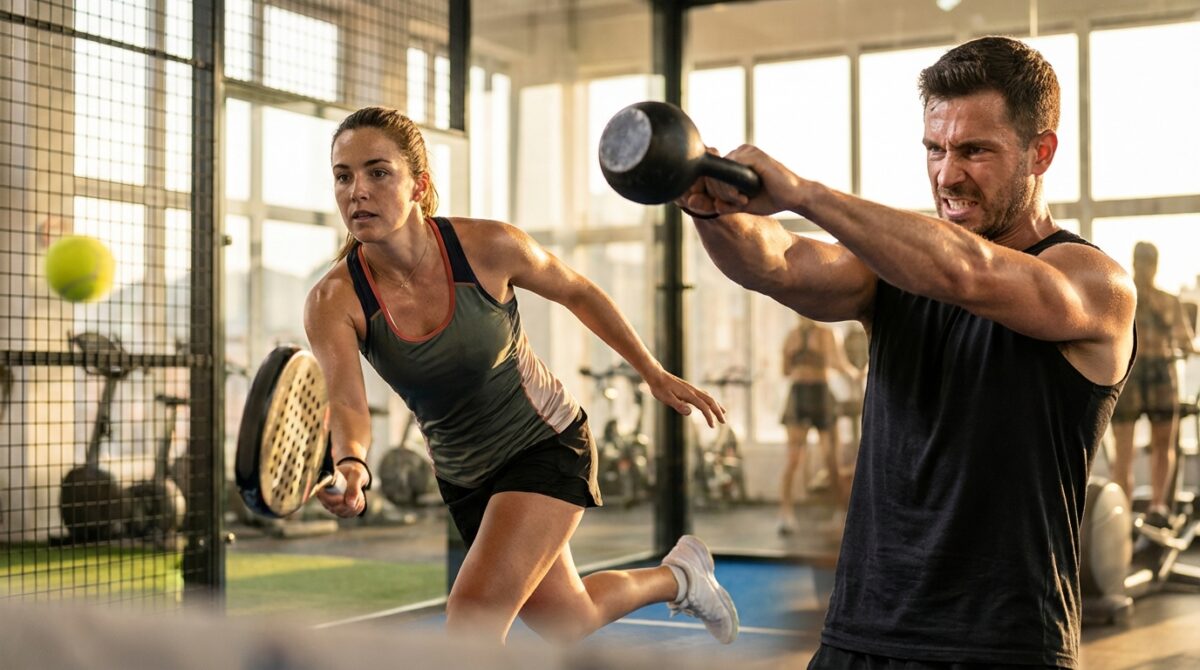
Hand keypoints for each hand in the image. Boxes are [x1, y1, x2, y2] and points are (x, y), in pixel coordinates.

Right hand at [316, 459, 368, 516]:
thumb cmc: (353, 472)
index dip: (332, 500)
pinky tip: (358, 499)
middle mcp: (325, 495)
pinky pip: (348, 514)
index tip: (342, 498)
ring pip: (342, 512)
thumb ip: (353, 487)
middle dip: (348, 503)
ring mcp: (332, 504)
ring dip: (354, 505)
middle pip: (333, 508)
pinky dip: (357, 508)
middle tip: (357, 492)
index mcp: (325, 483)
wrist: (355, 475)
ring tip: (358, 493)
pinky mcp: (339, 510)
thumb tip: (350, 504)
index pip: (321, 495)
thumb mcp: (356, 474)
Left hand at [644, 369, 725, 427]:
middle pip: (710, 401)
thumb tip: (690, 412)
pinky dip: (710, 401)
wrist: (656, 375)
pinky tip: (709, 404)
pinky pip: (704, 395)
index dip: (709, 417)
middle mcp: (693, 391)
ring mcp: (692, 389)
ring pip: (708, 397)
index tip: (713, 426)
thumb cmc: (660, 388)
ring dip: (716, 405)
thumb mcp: (666, 398)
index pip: (703, 407)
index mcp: (689, 394)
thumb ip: (678, 405)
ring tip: (723, 412)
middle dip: (718, 411)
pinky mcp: (689, 389)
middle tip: (724, 422)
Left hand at [675, 146, 803, 217]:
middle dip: (717, 194)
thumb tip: (692, 203)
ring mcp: (745, 151)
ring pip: (718, 173)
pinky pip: (730, 171)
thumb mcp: (738, 205)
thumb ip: (718, 203)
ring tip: (741, 201)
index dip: (711, 192)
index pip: (710, 175)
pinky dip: (731, 188)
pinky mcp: (752, 155)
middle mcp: (738, 152)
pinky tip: (743, 198)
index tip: (727, 204)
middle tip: (737, 204)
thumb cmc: (770, 199)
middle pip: (711, 173)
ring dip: (724, 192)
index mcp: (734, 161)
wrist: (795, 196)